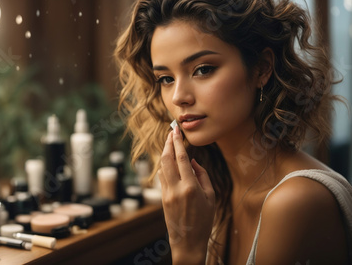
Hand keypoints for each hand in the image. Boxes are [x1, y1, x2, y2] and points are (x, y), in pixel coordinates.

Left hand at [158, 125, 215, 263]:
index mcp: (190, 188)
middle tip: (170, 132)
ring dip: (165, 153)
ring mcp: (167, 194)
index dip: (177, 143)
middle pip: (167, 159)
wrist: (188, 241)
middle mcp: (176, 189)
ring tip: (169, 143)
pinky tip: (168, 161)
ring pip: (162, 167)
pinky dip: (164, 166)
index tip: (176, 131)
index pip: (181, 159)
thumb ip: (202, 175)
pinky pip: (162, 177)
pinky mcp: (162, 198)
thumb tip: (191, 160)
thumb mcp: (211, 197)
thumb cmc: (204, 220)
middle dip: (168, 143)